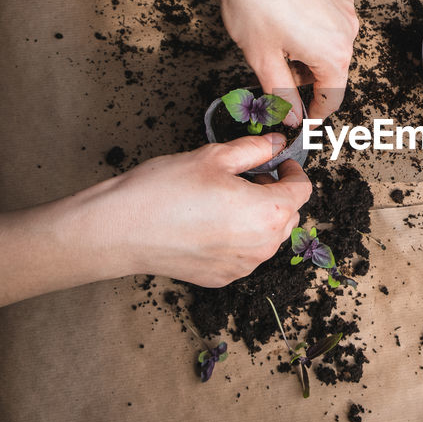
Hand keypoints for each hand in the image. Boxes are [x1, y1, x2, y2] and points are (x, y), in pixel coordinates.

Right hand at [79, 135, 311, 286]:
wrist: (121, 230)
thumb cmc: (164, 191)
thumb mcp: (214, 157)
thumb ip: (254, 149)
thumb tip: (276, 144)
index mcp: (268, 212)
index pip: (301, 190)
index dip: (293, 171)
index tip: (280, 162)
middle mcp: (262, 246)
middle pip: (288, 216)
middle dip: (276, 194)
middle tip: (248, 177)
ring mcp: (243, 266)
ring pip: (267, 238)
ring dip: (258, 217)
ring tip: (226, 199)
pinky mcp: (223, 277)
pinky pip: (244, 255)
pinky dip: (238, 238)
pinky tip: (210, 223)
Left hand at [194, 0, 358, 123]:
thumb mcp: (261, 57)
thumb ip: (282, 93)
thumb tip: (292, 116)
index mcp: (333, 54)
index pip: (332, 97)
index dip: (315, 112)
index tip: (303, 117)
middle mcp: (348, 29)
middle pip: (333, 67)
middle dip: (307, 75)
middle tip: (275, 67)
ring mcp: (345, 3)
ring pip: (332, 39)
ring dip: (309, 46)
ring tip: (276, 34)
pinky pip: (330, 12)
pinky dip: (312, 20)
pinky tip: (286, 9)